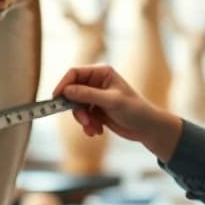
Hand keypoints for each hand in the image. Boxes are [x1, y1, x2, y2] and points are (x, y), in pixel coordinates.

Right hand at [53, 64, 182, 160]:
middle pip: (72, 92)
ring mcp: (95, 97)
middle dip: (77, 109)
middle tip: (84, 121)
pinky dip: (87, 125)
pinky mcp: (96, 110)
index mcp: (101, 73)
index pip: (74, 73)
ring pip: (76, 107)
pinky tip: (97, 131)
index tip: (57, 98)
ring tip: (94, 129)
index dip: (63, 84)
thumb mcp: (111, 101)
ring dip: (83, 120)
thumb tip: (66, 91)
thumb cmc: (135, 110)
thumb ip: (88, 95)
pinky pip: (82, 117)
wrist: (147, 128)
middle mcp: (96, 82)